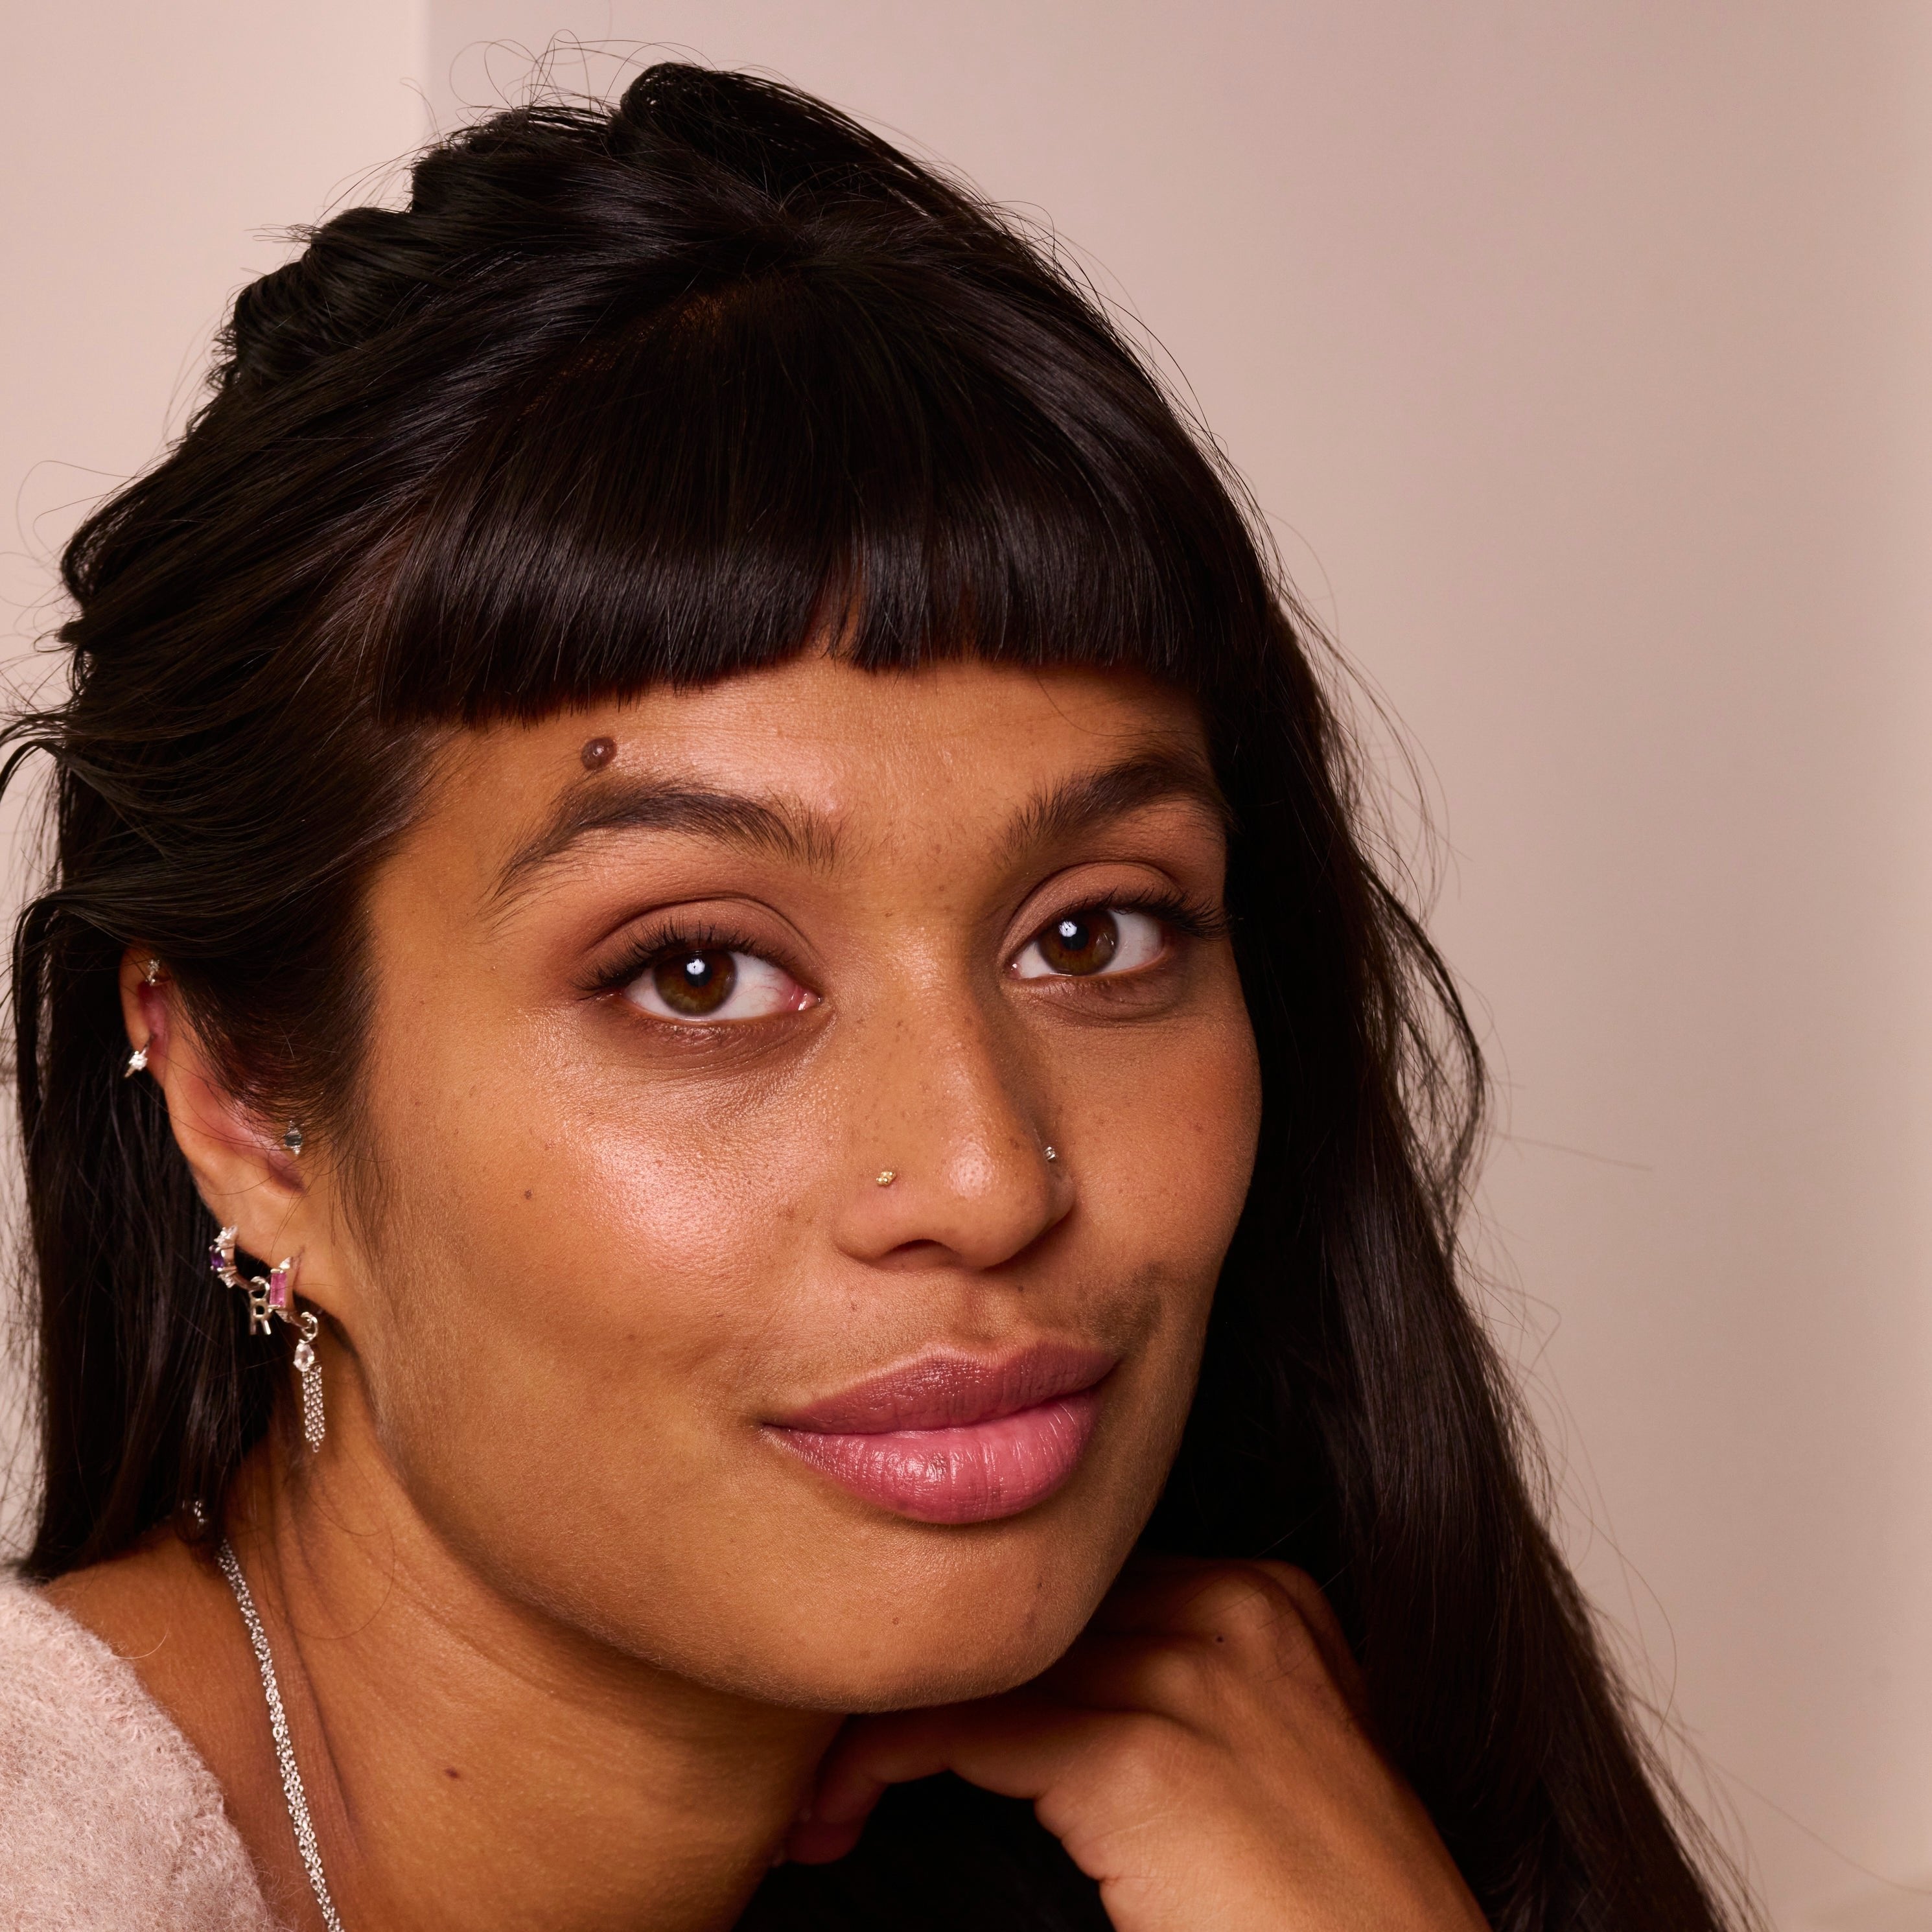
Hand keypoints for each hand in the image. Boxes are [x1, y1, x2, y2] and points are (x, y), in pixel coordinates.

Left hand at [787, 1556, 1487, 1930]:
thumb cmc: (1317, 1918)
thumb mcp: (1251, 1772)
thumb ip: (1169, 1705)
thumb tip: (1022, 1703)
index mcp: (1269, 1600)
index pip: (1072, 1593)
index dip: (977, 1653)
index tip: (899, 1715)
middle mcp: (1240, 1609)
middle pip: (1026, 1615)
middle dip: (925, 1676)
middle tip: (830, 1755)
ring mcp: (1201, 1672)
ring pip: (985, 1661)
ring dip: (886, 1719)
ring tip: (822, 1790)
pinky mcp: (1150, 1759)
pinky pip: (971, 1727)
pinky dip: (888, 1758)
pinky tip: (844, 1805)